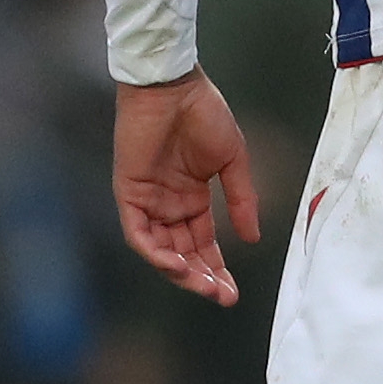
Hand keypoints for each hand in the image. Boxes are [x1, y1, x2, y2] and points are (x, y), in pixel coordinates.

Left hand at [113, 71, 261, 303]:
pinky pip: (139, 233)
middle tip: (222, 296)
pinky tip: (176, 264)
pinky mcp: (129, 193)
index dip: (217, 268)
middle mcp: (168, 205)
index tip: (233, 292)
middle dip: (202, 278)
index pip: (203, 244)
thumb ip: (242, 199)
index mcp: (192, 198)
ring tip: (202, 284)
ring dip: (180, 271)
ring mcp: (148, 201)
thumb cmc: (203, 113)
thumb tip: (253, 237)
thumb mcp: (233, 160)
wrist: (173, 86)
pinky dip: (155, 252)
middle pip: (183, 253)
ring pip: (160, 250)